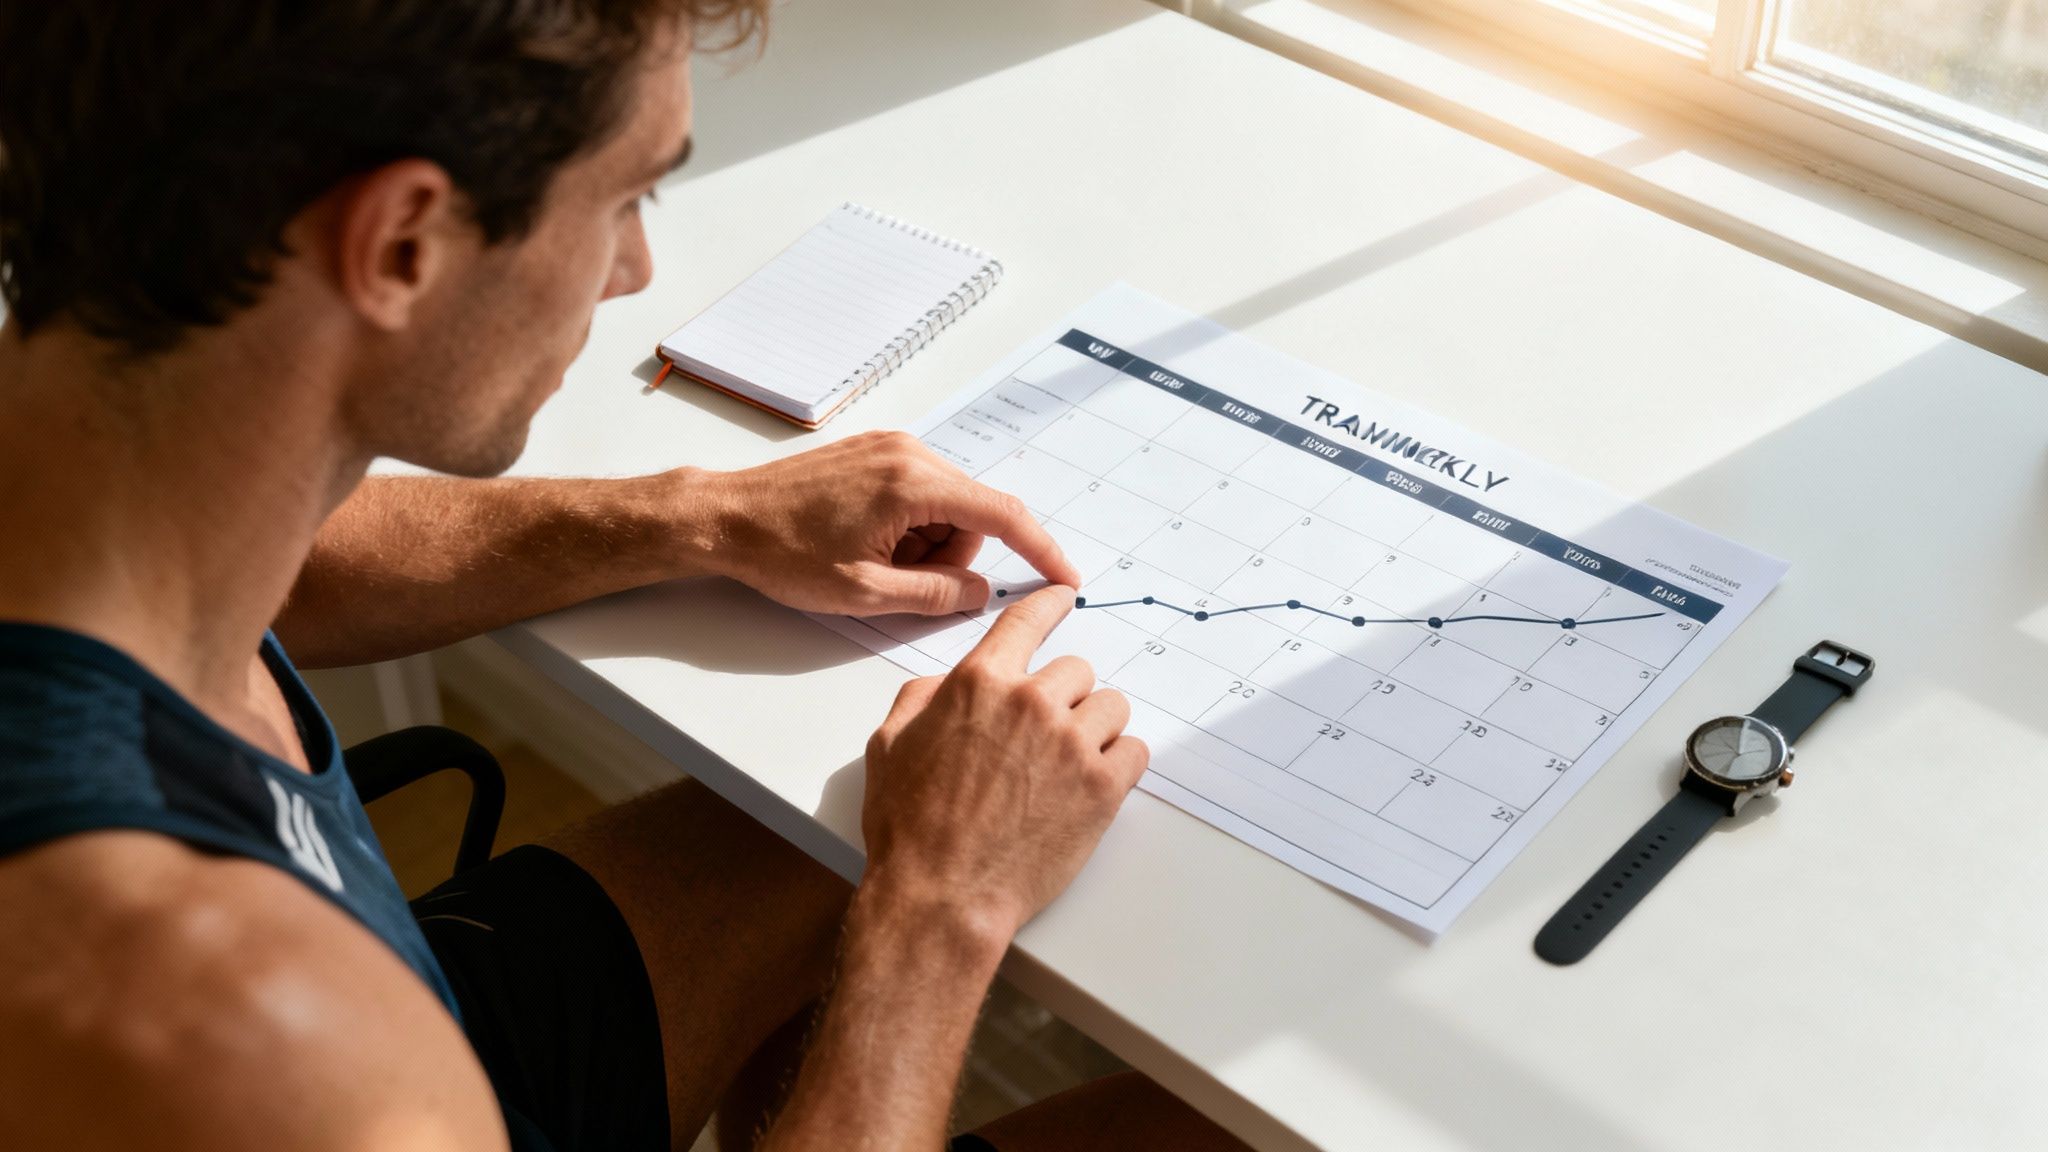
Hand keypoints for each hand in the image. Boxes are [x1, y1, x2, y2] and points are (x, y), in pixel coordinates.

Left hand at [693, 431, 1079, 615]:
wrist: (725, 518)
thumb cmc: (783, 552)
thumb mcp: (865, 593)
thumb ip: (935, 594)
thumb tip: (979, 593)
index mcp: (913, 483)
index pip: (1002, 515)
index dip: (1039, 551)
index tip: (1064, 578)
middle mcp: (909, 453)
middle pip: (972, 513)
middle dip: (952, 555)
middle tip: (898, 581)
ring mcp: (890, 448)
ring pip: (946, 506)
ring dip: (926, 543)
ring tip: (871, 561)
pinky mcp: (874, 453)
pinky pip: (919, 493)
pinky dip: (908, 525)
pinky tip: (866, 542)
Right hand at [858, 585, 1149, 942]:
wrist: (941, 896)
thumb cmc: (909, 828)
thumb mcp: (889, 745)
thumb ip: (924, 698)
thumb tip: (949, 684)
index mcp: (979, 684)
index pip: (1028, 620)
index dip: (1051, 603)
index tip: (1065, 596)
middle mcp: (1031, 704)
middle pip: (1078, 669)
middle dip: (1064, 697)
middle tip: (1045, 737)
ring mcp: (1071, 745)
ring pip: (1112, 707)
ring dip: (1096, 728)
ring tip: (1068, 764)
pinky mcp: (1102, 789)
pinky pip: (1136, 751)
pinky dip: (1121, 763)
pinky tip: (1092, 783)